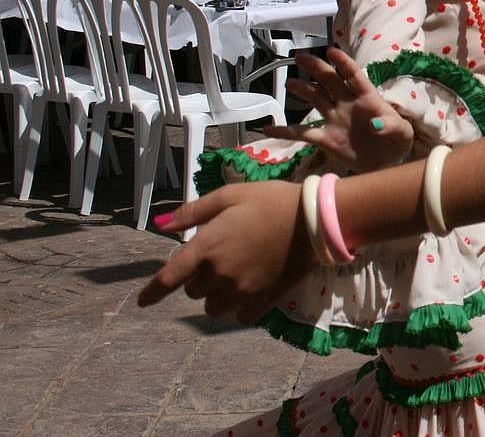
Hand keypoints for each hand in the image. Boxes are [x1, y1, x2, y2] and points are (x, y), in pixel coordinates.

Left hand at [137, 181, 313, 321]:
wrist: (315, 218)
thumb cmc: (270, 200)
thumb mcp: (230, 195)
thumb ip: (193, 212)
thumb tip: (161, 225)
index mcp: (207, 246)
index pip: (168, 278)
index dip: (151, 293)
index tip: (142, 302)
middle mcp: (219, 273)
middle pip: (193, 291)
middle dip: (198, 277)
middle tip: (219, 258)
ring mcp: (242, 290)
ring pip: (213, 307)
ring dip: (215, 295)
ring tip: (232, 277)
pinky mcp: (264, 300)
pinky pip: (239, 316)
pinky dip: (238, 308)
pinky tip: (249, 291)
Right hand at [261, 48, 414, 172]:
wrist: (386, 164)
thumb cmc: (396, 142)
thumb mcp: (402, 135)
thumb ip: (392, 127)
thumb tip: (377, 125)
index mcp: (368, 98)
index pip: (354, 75)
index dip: (343, 63)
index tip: (331, 51)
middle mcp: (348, 104)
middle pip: (329, 81)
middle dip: (316, 68)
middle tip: (299, 56)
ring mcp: (334, 119)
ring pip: (315, 98)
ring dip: (302, 89)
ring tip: (290, 83)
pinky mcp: (325, 138)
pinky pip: (302, 133)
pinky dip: (285, 131)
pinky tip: (268, 129)